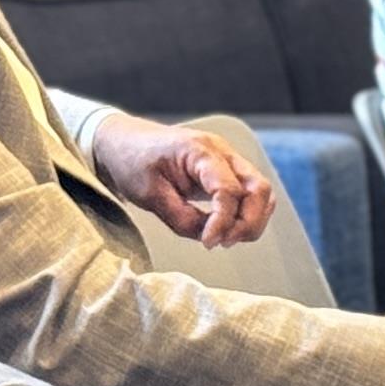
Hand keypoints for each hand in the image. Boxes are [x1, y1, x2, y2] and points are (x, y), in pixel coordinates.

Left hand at [93, 117, 275, 246]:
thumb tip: (208, 238)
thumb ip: (181, 218)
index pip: (228, 190)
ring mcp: (227, 159)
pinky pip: (250, 193)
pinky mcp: (225, 170)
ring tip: (226, 239)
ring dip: (252, 220)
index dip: (223, 222)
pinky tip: (226, 229)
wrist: (123, 142)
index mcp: (199, 150)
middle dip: (248, 222)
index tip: (209, 243)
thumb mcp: (149, 194)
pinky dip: (246, 214)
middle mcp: (221, 151)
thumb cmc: (132, 161)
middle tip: (224, 243)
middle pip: (258, 189)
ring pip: (261, 192)